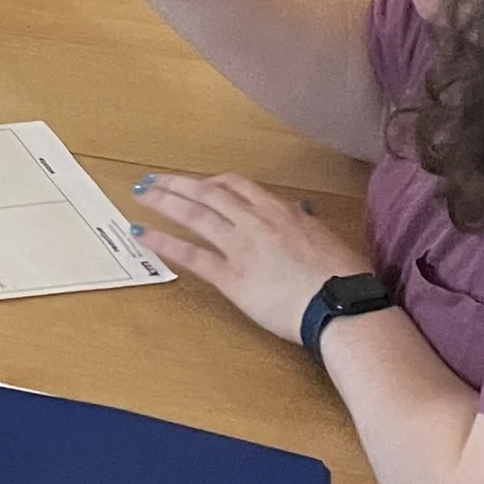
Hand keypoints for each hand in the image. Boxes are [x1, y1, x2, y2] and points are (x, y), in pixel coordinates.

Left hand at [129, 170, 361, 347]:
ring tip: (141, 196)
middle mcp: (255, 221)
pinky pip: (192, 256)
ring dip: (164, 202)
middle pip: (208, 193)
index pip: (237, 185)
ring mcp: (240, 247)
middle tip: (154, 180)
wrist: (340, 303)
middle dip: (178, 184)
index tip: (197, 182)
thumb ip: (303, 224)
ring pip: (195, 215)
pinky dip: (165, 243)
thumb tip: (298, 216)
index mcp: (280, 210)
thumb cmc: (342, 276)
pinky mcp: (231, 278)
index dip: (211, 181)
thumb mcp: (325, 238)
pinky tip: (145, 236)